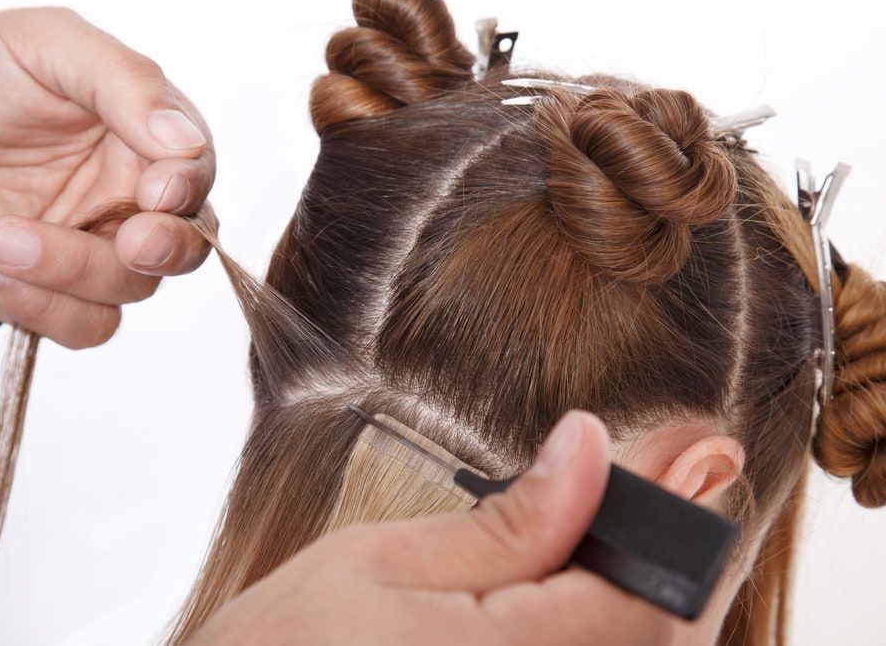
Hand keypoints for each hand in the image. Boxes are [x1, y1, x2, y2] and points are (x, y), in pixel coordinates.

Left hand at [0, 8, 215, 347]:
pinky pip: (85, 326)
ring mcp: (94, 250)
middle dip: (166, 249)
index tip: (156, 189)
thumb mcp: (49, 46)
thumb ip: (126, 83)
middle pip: (186, 246)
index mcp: (146, 138)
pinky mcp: (54, 294)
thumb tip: (184, 141)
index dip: (187, 188)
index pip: (197, 172)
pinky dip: (40, 307)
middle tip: (130, 242)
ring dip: (68, 272)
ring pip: (132, 290)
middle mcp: (132, 200)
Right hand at [187, 411, 671, 645]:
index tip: (700, 451)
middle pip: (663, 639)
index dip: (688, 520)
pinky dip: (617, 628)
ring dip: (653, 591)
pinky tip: (590, 582)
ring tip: (631, 516)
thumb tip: (585, 451)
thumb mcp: (376, 563)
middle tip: (681, 468)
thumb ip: (502, 523)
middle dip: (681, 552)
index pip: (648, 600)